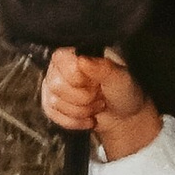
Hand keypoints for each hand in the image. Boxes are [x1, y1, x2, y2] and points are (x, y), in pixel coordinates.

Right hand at [41, 47, 158, 161]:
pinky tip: (87, 117)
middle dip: (84, 98)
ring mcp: (53, 85)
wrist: (124, 115)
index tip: (97, 82)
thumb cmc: (123, 90)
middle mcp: (60, 66)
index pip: (63, 62)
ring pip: (54, 102)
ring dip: (82, 111)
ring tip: (96, 103)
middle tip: (99, 94)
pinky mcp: (51, 104)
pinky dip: (75, 121)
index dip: (80, 78)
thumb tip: (81, 60)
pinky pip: (52, 115)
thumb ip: (102, 67)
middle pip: (57, 85)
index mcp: (76, 52)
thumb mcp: (120, 77)